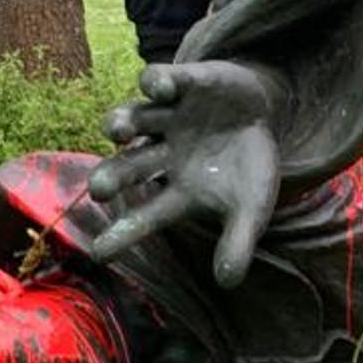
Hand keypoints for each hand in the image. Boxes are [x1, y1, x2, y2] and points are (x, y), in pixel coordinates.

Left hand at [88, 61, 289, 287]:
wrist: (262, 113)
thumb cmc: (250, 167)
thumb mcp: (253, 207)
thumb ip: (239, 241)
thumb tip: (227, 281)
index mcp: (176, 190)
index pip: (143, 217)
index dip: (122, 234)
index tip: (100, 253)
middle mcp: (161, 155)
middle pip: (127, 167)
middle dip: (112, 176)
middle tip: (99, 188)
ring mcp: (166, 119)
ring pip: (133, 120)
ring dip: (122, 123)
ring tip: (119, 131)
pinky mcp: (181, 84)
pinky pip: (160, 81)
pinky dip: (157, 83)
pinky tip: (161, 89)